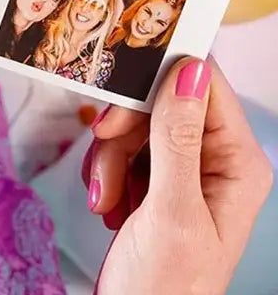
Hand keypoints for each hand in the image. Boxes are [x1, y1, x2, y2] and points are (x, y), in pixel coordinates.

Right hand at [84, 57, 272, 293]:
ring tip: (107, 198)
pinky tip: (109, 201)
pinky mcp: (159, 179)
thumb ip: (177, 139)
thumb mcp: (170, 211)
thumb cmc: (165, 288)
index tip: (119, 109)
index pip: (205, 85)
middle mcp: (218, 159)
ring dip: (109, 157)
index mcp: (238, 163)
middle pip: (162, 102)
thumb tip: (189, 71)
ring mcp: (187, 169)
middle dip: (124, 132)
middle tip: (104, 159)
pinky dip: (106, 170)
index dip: (158, 85)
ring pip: (137, 124)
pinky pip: (124, 147)